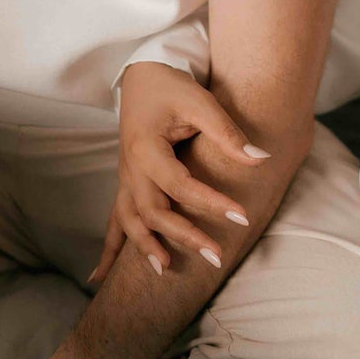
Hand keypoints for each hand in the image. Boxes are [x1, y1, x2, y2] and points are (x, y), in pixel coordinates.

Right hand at [91, 63, 269, 281]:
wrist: (142, 78)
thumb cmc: (171, 88)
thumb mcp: (200, 102)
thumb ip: (228, 133)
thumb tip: (260, 159)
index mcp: (146, 149)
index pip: (180, 185)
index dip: (211, 203)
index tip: (242, 217)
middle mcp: (130, 170)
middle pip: (153, 213)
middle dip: (184, 237)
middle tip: (217, 257)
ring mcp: (125, 180)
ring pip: (130, 222)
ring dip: (145, 248)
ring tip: (166, 271)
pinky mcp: (126, 187)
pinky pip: (114, 222)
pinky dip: (107, 251)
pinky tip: (98, 279)